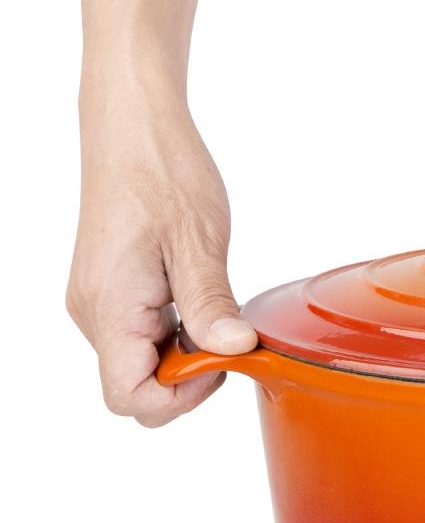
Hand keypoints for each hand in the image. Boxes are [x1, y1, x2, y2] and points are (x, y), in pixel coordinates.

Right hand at [66, 91, 255, 426]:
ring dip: (183, 353)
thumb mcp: (198, 240)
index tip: (220, 360)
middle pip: (136, 388)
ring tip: (211, 306)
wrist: (132, 125)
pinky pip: (140, 337)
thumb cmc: (160, 170)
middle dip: (188, 377)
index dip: (182, 397)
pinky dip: (174, 333)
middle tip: (225, 332)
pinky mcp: (110, 292)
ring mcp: (99, 304)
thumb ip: (210, 304)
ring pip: (140, 364)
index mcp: (109, 307)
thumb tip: (232, 350)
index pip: (130, 398)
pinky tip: (197, 298)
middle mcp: (94, 313)